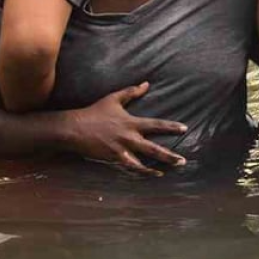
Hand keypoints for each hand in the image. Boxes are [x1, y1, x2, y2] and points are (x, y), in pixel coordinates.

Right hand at [66, 82, 187, 176]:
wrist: (74, 128)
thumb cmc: (94, 112)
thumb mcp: (114, 99)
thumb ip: (132, 92)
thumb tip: (146, 83)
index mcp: (131, 123)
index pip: (156, 125)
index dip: (171, 127)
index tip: (185, 129)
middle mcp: (128, 137)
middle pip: (153, 148)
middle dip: (169, 155)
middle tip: (183, 161)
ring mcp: (121, 150)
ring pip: (143, 162)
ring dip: (157, 167)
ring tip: (170, 170)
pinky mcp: (112, 159)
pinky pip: (129, 168)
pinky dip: (141, 172)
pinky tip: (151, 175)